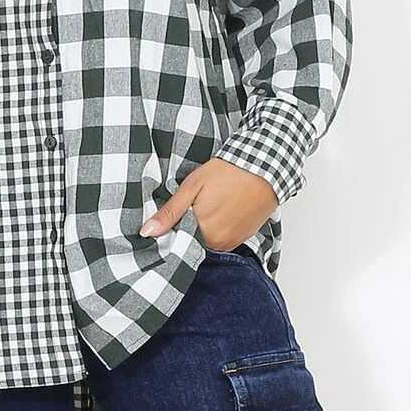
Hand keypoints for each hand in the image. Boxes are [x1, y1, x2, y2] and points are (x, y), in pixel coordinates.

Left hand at [138, 158, 278, 249]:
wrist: (264, 167)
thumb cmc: (227, 172)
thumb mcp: (192, 187)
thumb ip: (170, 212)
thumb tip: (147, 232)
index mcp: (203, 234)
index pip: (179, 242)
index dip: (174, 230)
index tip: (173, 217)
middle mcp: (220, 244)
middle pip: (195, 242)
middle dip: (189, 228)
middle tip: (192, 205)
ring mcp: (234, 241)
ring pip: (210, 241)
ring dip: (205, 229)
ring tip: (209, 205)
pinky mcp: (245, 236)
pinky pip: (225, 238)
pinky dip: (220, 228)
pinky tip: (221, 209)